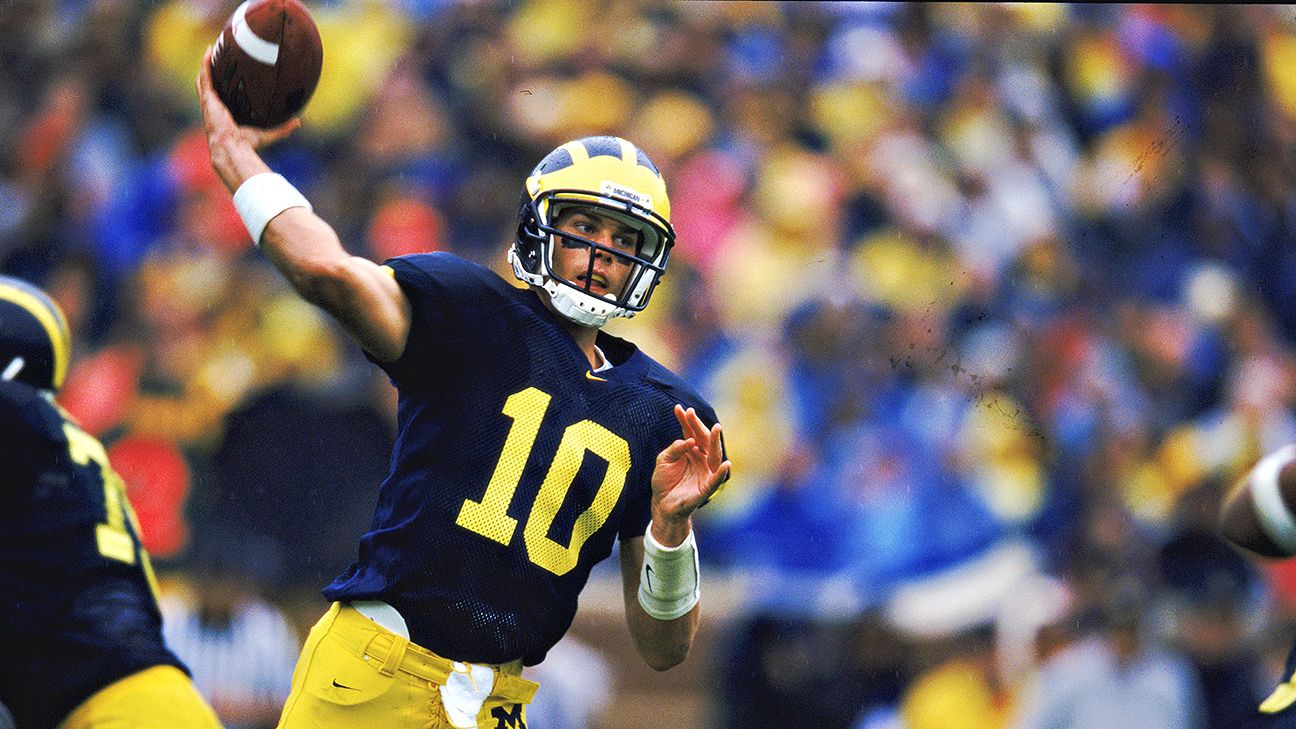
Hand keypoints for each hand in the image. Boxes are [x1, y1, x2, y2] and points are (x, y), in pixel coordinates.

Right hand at [195, 46, 298, 190]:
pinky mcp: (208, 99)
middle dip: (212, 72)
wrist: (231, 148)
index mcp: (225, 114)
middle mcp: (215, 107)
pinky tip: (210, 52)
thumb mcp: (268, 134)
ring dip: (207, 64)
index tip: (231, 76)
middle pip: (211, 86)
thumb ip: (282, 129)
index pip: (224, 97)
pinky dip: (206, 64)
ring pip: (205, 79)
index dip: (224, 87)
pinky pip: (205, 77)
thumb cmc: (246, 145)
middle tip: (218, 58)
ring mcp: (210, 102)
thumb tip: (298, 122)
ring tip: (212, 50)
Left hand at [649, 405, 730, 546]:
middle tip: (692, 412)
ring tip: (715, 428)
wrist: (662, 504)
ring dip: (715, 441)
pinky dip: (721, 473)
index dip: (686, 421)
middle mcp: (701, 459)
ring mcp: (705, 472)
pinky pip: (716, 479)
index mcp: (692, 451)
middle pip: (703, 439)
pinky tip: (726, 464)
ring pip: (714, 455)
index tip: (679, 408)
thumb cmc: (664, 481)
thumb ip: (675, 449)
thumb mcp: (664, 460)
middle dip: (698, 425)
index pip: (690, 432)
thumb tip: (688, 441)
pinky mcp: (706, 487)